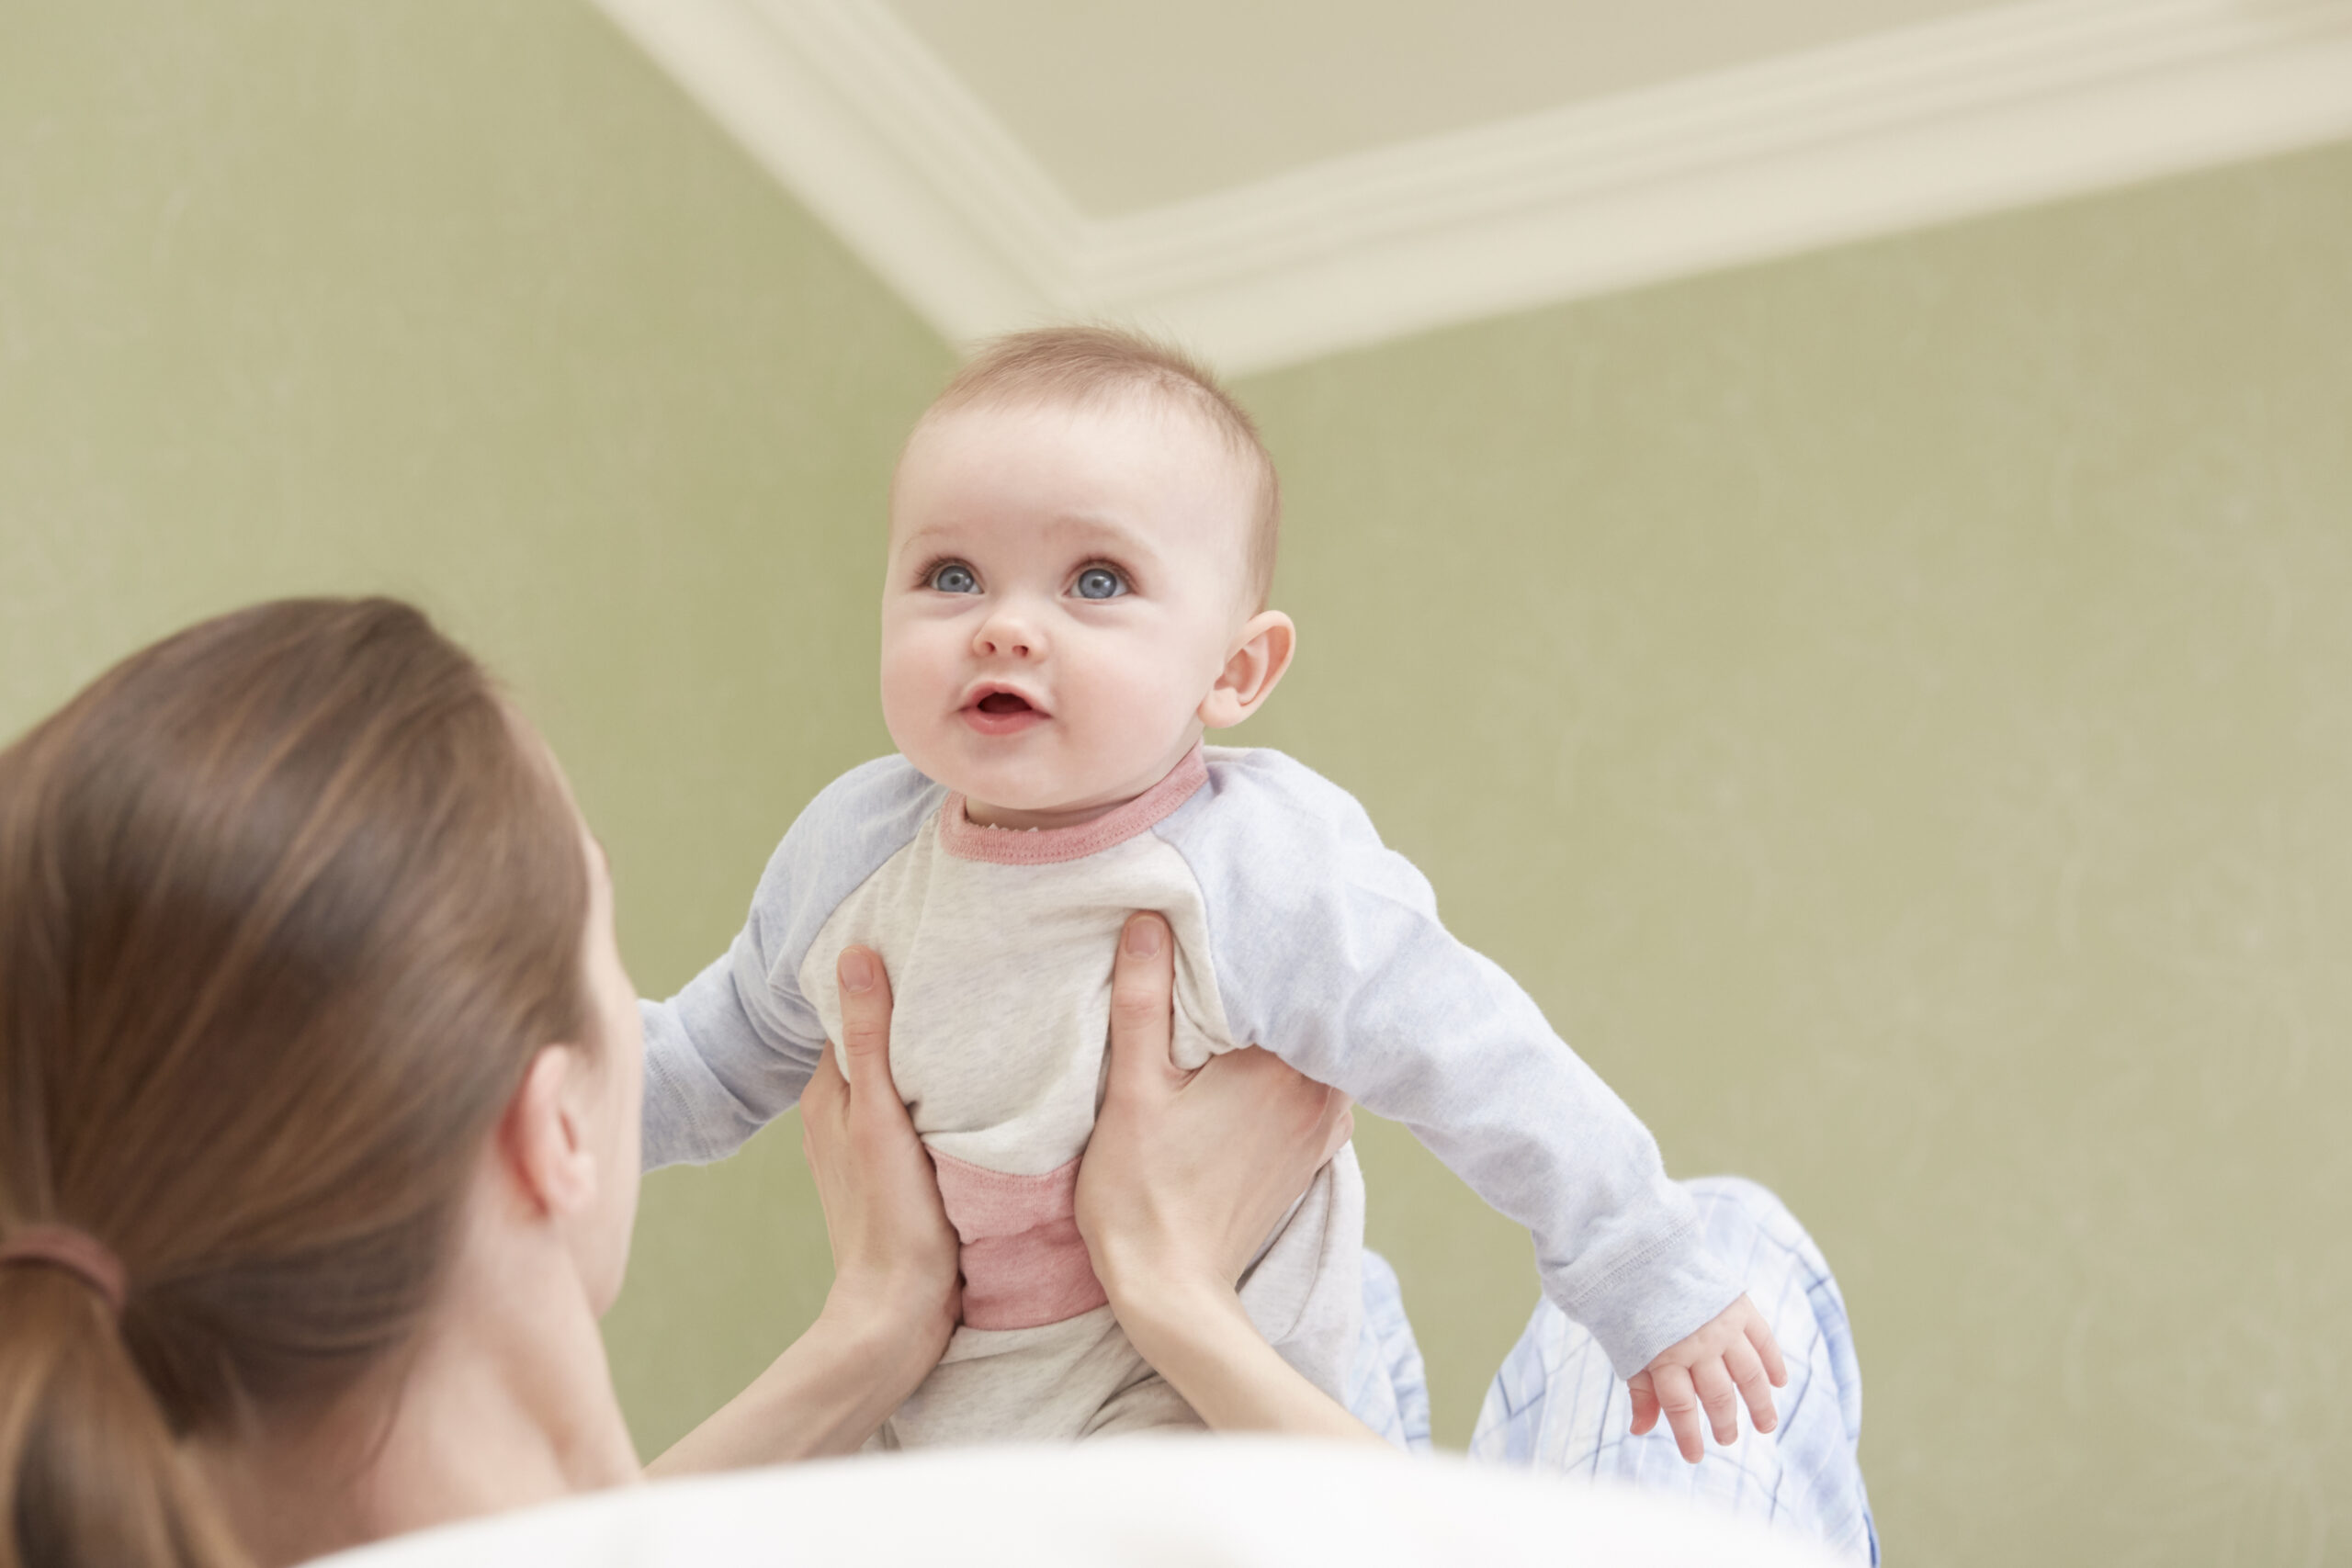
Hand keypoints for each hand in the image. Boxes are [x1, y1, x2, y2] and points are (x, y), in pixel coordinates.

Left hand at [651, 945, 961, 1472]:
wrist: (900, 1313)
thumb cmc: (889, 1217)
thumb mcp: (881, 1115)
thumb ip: (872, 1037)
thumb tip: (854, 954)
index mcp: (826, 1096)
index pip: (855, 1017)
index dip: (887, 984)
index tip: (929, 953)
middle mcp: (838, 1119)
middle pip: (879, 1048)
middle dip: (913, 1019)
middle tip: (966, 982)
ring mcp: (866, 1151)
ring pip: (900, 1085)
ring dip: (930, 1063)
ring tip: (979, 1027)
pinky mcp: (898, 1178)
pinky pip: (917, 1119)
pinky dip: (941, 1101)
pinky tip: (977, 1094)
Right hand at [1070, 911, 1372, 1441]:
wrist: (1171, 1291)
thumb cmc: (1141, 1193)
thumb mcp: (1133, 1089)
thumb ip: (1144, 1001)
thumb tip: (1151, 920)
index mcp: (1280, 1067)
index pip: (1284, 980)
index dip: (1257, 948)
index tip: (1229, 924)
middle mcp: (1318, 1093)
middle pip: (1304, 1013)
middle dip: (1272, 984)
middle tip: (1233, 951)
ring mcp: (1321, 1128)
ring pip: (1313, 1050)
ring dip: (1284, 1028)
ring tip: (1242, 1002)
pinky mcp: (1311, 1155)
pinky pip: (1316, 1088)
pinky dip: (1292, 1068)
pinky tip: (1255, 1062)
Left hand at [1627, 1294, 1788, 1461]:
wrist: (1643, 1251)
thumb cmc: (1631, 1305)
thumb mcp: (1626, 1347)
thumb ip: (1640, 1389)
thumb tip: (1640, 1431)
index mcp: (1663, 1355)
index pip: (1680, 1407)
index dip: (1689, 1435)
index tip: (1695, 1457)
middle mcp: (1696, 1344)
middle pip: (1717, 1395)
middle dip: (1724, 1423)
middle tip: (1727, 1439)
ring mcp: (1722, 1325)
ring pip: (1749, 1374)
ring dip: (1760, 1403)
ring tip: (1766, 1425)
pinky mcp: (1739, 1306)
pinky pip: (1764, 1340)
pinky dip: (1774, 1362)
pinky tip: (1779, 1382)